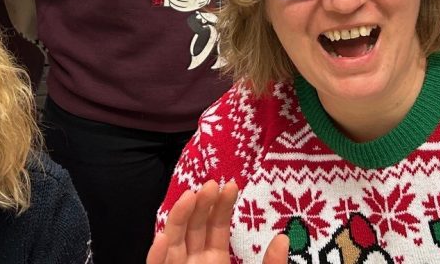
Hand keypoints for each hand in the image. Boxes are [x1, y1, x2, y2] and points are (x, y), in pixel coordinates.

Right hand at [147, 181, 288, 263]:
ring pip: (174, 243)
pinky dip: (157, 255)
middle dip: (201, 205)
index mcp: (216, 262)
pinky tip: (162, 237)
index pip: (216, 227)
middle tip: (212, 183)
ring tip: (190, 196)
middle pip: (194, 229)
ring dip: (179, 219)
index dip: (222, 205)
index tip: (232, 184)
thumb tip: (283, 239)